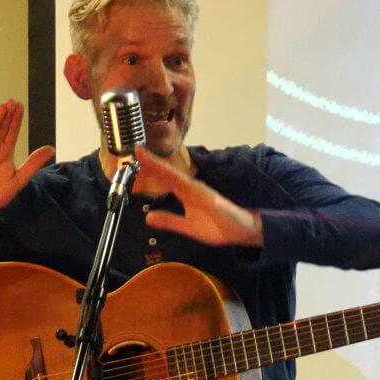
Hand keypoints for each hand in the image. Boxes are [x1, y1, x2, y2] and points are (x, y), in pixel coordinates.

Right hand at [0, 99, 53, 223]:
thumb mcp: (19, 178)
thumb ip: (34, 163)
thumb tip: (51, 148)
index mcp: (4, 154)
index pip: (11, 133)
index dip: (16, 120)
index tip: (20, 106)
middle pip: (1, 130)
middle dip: (7, 115)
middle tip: (13, 100)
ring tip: (3, 106)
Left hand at [134, 147, 264, 247]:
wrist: (244, 232)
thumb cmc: (220, 227)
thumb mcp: (188, 227)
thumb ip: (170, 221)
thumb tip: (148, 218)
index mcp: (187, 193)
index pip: (166, 178)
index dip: (151, 166)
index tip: (136, 154)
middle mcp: (193, 189)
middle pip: (169, 173)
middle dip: (152, 161)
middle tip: (135, 147)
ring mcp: (202, 192)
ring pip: (178, 177)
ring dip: (162, 167)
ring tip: (146, 156)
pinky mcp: (211, 199)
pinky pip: (192, 188)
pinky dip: (180, 181)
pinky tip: (169, 174)